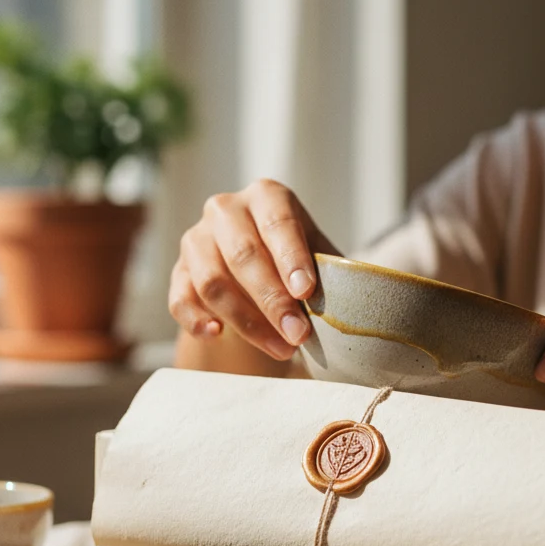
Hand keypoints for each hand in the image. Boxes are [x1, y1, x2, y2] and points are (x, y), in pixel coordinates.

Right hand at [169, 180, 339, 359]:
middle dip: (272, 300)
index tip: (307, 291)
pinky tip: (217, 335)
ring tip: (281, 349)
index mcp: (267, 196)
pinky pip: (180, 298)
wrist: (256, 269)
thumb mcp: (319, 254)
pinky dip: (196, 320)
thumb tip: (365, 299)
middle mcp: (226, 210)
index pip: (278, 222)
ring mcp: (196, 240)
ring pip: (212, 282)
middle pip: (243, 255)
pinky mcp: (178, 272)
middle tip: (299, 335)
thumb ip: (335, 271)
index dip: (291, 257)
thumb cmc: (297, 260)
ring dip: (246, 321)